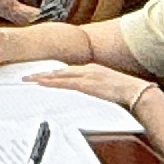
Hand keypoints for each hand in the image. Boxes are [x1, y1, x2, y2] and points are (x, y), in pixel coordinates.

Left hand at [18, 60, 155, 113]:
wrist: (136, 92)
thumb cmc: (123, 92)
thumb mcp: (105, 88)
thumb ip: (94, 88)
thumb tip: (86, 93)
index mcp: (91, 70)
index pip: (66, 71)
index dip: (51, 73)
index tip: (39, 75)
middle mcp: (87, 70)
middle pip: (59, 71)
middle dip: (42, 74)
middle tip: (27, 77)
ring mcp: (87, 75)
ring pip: (59, 75)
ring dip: (44, 77)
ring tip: (30, 80)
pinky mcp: (88, 84)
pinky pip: (66, 83)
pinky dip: (53, 82)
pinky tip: (44, 84)